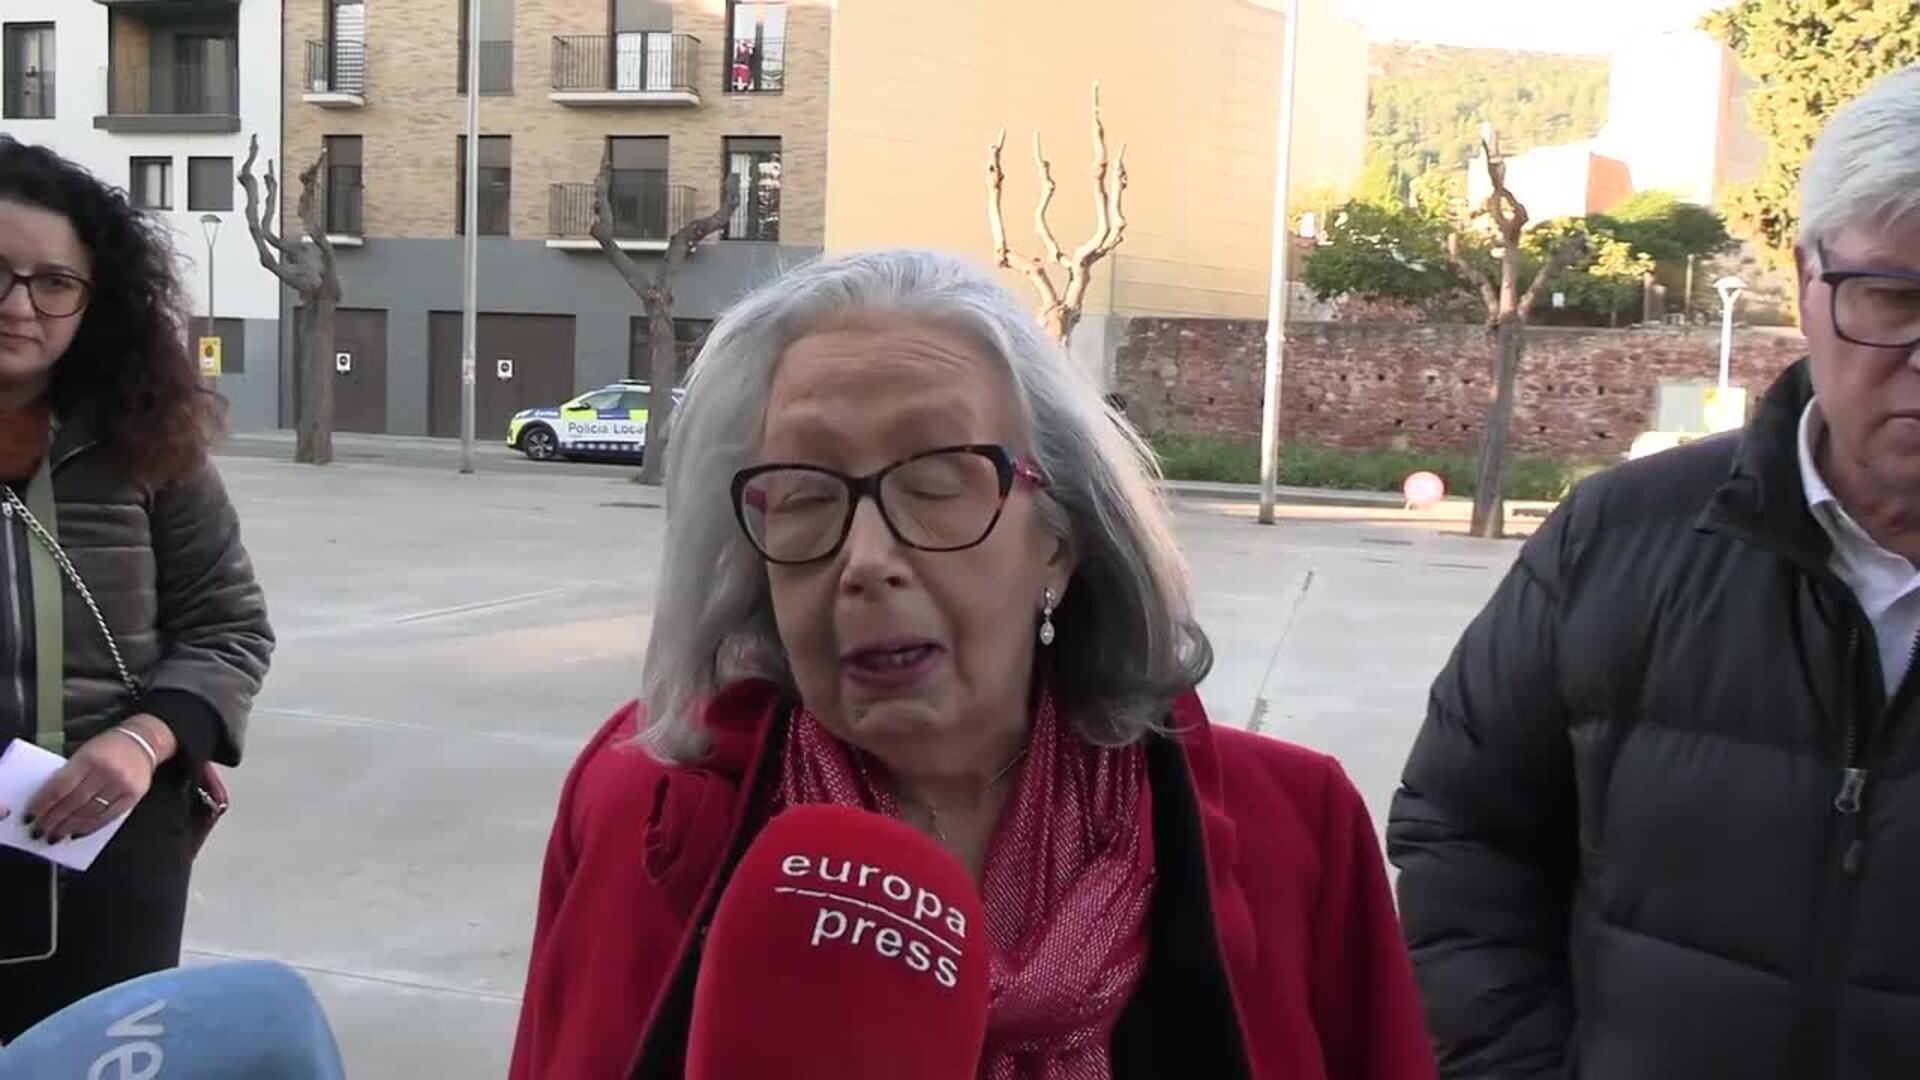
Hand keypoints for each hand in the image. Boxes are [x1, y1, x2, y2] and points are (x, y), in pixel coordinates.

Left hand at [14, 720, 170, 842]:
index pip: (60, 786)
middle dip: (53, 820)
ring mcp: (121, 786)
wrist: (144, 741)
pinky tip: (76, 833)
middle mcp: (106, 772)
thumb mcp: (85, 751)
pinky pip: (107, 817)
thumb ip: (69, 773)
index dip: (43, 804)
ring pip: (89, 813)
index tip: (29, 816)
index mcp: (89, 758)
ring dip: (68, 827)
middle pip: (73, 802)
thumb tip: (48, 801)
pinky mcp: (133, 797)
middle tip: (38, 831)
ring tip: (55, 836)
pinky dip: (89, 827)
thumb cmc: (109, 746)